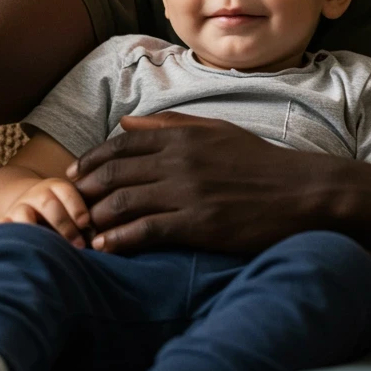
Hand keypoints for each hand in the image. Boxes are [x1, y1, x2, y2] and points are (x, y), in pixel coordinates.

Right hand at [0, 177, 91, 248]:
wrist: (29, 203)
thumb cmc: (61, 212)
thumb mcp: (71, 207)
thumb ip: (84, 219)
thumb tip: (102, 239)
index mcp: (56, 187)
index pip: (67, 192)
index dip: (76, 206)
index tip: (86, 223)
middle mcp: (37, 194)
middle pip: (49, 204)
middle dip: (64, 225)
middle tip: (78, 245)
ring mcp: (19, 208)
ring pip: (24, 216)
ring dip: (37, 232)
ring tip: (47, 250)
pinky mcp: (5, 222)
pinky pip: (2, 227)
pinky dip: (4, 232)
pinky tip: (10, 243)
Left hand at [68, 111, 333, 253]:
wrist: (301, 193)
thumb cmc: (260, 163)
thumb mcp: (217, 131)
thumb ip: (170, 125)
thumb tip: (125, 121)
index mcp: (184, 137)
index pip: (122, 143)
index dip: (92, 159)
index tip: (74, 175)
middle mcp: (180, 161)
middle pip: (115, 172)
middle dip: (84, 189)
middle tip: (69, 205)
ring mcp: (188, 193)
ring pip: (124, 202)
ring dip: (96, 217)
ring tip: (81, 230)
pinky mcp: (198, 225)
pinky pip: (146, 231)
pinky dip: (119, 240)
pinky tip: (105, 249)